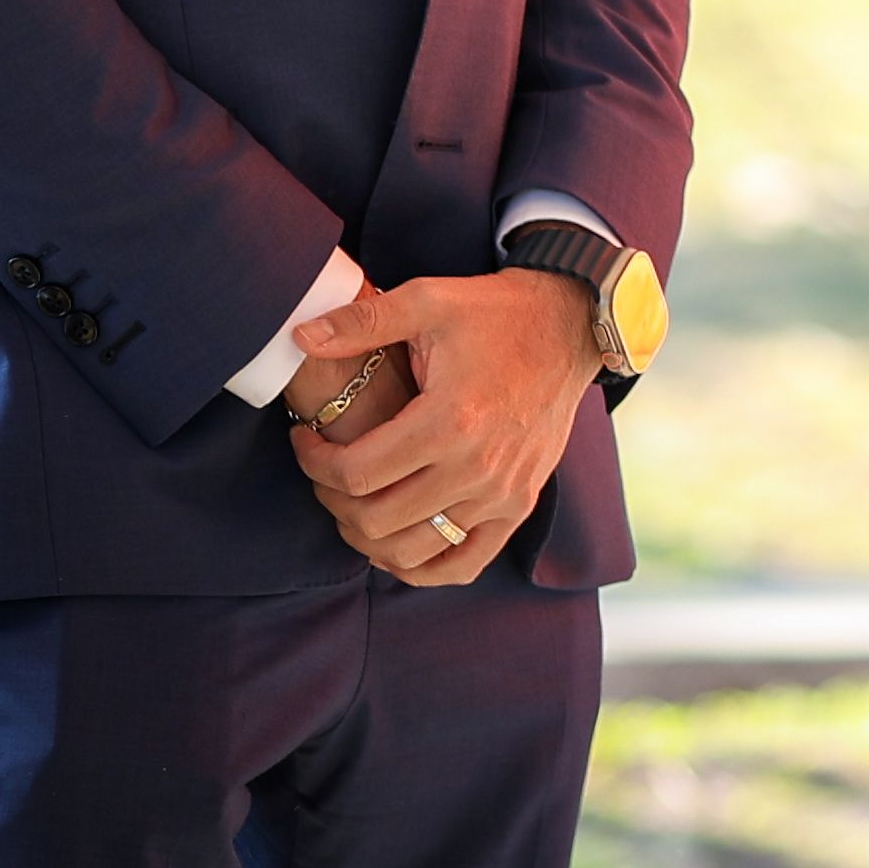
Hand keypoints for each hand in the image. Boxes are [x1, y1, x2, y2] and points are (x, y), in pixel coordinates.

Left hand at [286, 271, 599, 587]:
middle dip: (332, 500)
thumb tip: (299, 338)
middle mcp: (477, 467)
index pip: (357, 474)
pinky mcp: (519, 505)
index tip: (307, 439)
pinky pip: (463, 564)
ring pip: (411, 551)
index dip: (314, 463)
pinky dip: (422, 566)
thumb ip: (363, 321)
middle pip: (375, 520)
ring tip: (357, 502)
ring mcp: (502, 493)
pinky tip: (399, 540)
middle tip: (326, 471)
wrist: (569, 326)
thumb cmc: (497, 313)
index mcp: (449, 420)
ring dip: (368, 537)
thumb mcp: (429, 300)